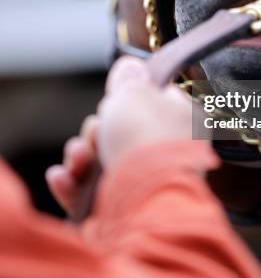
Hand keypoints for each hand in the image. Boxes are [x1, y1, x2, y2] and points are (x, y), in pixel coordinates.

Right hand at [47, 56, 192, 215]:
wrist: (144, 200)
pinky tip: (61, 177)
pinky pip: (90, 195)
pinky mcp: (120, 212)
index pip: (154, 101)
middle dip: (97, 130)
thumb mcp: (134, 92)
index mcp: (182, 121)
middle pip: (120, 133)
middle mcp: (166, 153)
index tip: (114, 98)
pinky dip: (72, 185)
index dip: (128, 98)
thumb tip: (131, 65)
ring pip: (101, 163)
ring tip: (79, 155)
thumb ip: (128, 78)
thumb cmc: (144, 138)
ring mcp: (144, 185)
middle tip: (96, 131)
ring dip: (81, 156)